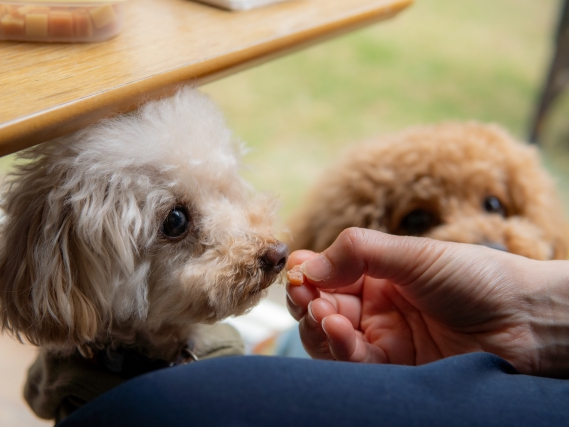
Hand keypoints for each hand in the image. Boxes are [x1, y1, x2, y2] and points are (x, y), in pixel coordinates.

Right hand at [286, 228, 568, 376]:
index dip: (307, 274)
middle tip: (303, 294)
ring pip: (330, 338)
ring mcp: (383, 340)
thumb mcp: (412, 254)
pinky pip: (355, 362)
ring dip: (317, 325)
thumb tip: (304, 265)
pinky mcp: (394, 370)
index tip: (295, 271)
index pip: (327, 275)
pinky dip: (340, 347)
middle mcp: (375, 308)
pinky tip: (338, 329)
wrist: (526, 319)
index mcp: (378, 275)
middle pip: (321, 308)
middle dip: (306, 301)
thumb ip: (357, 253)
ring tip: (321, 311)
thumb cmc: (476, 277)